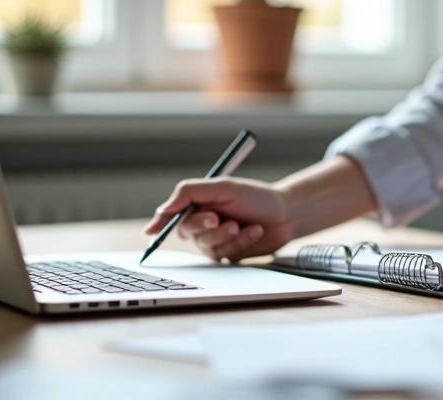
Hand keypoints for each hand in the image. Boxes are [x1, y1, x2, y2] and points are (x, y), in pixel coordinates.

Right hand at [143, 178, 293, 262]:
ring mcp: (215, 241)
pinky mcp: (229, 255)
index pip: (172, 215)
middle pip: (186, 232)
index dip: (161, 222)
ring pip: (206, 246)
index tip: (155, 230)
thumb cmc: (256, 196)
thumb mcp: (223, 187)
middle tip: (218, 219)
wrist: (287, 213)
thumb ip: (189, 192)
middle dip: (204, 226)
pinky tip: (254, 231)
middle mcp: (203, 224)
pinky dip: (241, 243)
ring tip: (244, 224)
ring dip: (227, 236)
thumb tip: (161, 209)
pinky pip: (225, 256)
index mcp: (198, 204)